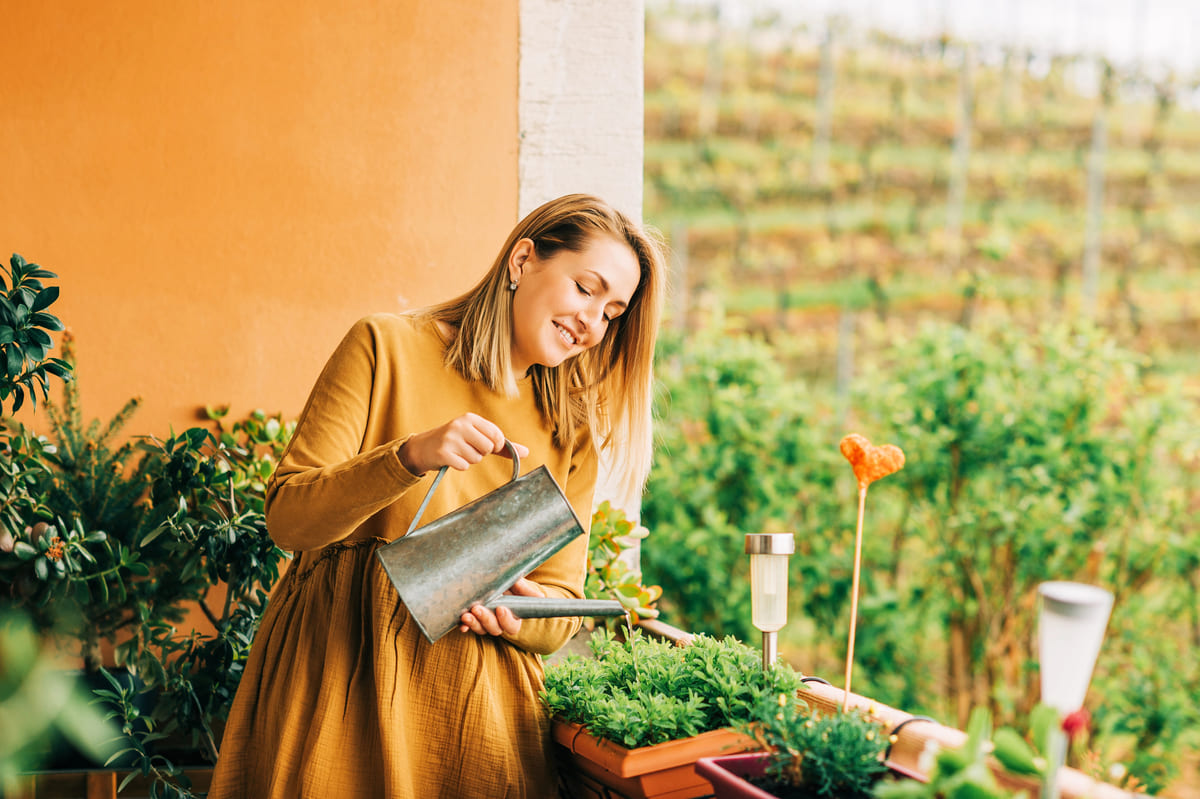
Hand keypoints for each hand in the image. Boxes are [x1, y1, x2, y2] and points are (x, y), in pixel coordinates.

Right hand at [397, 413, 528, 474]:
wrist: (423, 448)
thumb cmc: (456, 442)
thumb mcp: (477, 437)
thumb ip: (502, 446)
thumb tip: (527, 453)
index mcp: (470, 418)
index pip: (496, 435)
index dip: (495, 446)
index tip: (485, 446)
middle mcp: (460, 425)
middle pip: (488, 448)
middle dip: (481, 453)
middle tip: (467, 449)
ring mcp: (450, 439)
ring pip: (476, 459)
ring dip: (469, 460)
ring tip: (457, 453)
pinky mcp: (442, 453)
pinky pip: (463, 466)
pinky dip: (459, 466)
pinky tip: (450, 459)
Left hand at [459, 577, 544, 636]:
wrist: (497, 582)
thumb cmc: (511, 584)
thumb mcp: (518, 584)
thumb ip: (524, 589)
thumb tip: (535, 593)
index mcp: (513, 616)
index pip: (512, 626)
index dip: (506, 620)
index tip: (500, 609)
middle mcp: (499, 622)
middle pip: (495, 629)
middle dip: (486, 619)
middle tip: (477, 609)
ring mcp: (486, 622)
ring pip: (481, 629)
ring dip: (473, 623)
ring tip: (466, 615)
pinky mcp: (473, 619)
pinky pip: (468, 627)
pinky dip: (464, 626)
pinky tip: (460, 624)